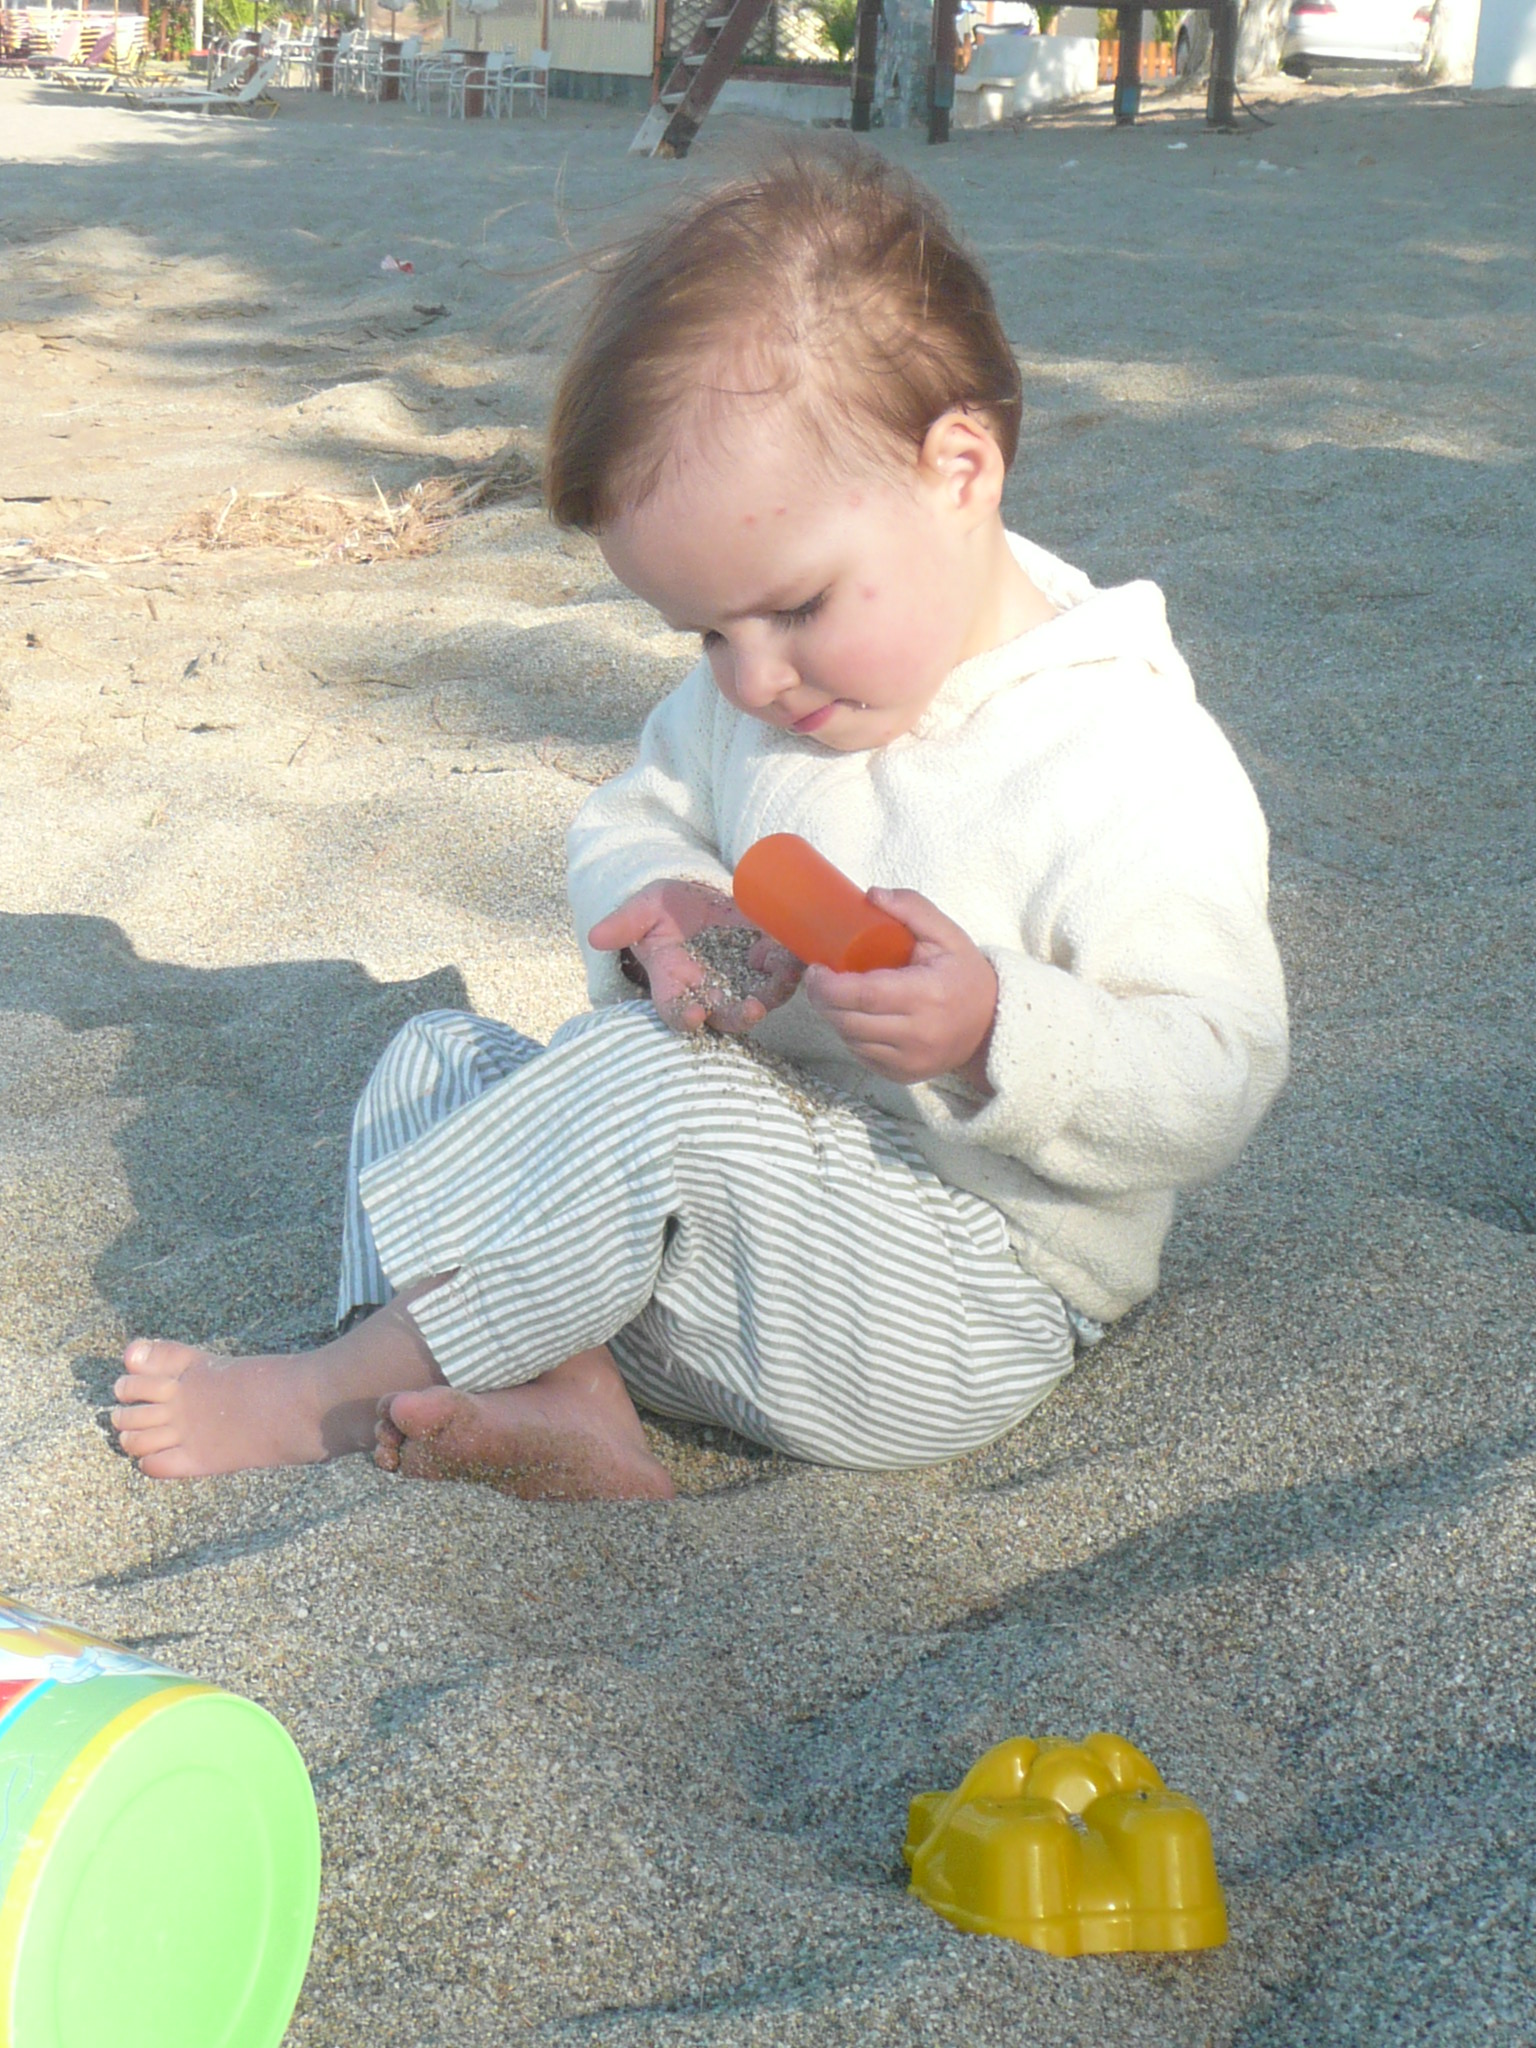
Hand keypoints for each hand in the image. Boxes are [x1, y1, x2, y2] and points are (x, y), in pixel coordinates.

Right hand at [589, 880, 802, 1034]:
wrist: (697, 898)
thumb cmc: (664, 909)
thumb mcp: (643, 910)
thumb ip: (624, 923)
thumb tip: (596, 937)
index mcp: (674, 984)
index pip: (675, 1010)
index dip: (683, 1016)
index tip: (693, 1015)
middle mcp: (708, 991)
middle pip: (724, 1015)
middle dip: (738, 1016)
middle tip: (750, 1011)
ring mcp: (739, 980)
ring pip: (758, 1000)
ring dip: (771, 995)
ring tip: (782, 979)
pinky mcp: (765, 963)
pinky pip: (780, 975)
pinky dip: (787, 967)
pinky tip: (790, 952)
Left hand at [803, 889, 996, 1088]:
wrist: (991, 1025)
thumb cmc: (965, 975)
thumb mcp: (947, 934)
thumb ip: (913, 908)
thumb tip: (872, 894)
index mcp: (928, 995)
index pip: (864, 994)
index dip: (830, 985)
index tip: (816, 969)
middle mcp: (919, 1034)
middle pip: (849, 1021)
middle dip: (824, 1001)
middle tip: (817, 981)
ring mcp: (911, 1060)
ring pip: (851, 1041)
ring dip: (836, 1019)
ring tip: (837, 997)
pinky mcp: (904, 1075)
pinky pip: (862, 1057)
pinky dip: (852, 1037)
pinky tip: (857, 1019)